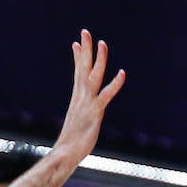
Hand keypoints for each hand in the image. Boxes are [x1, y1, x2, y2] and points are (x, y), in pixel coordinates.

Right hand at [52, 29, 125, 167]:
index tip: (76, 44)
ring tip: (102, 43)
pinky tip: (122, 73)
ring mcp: (87, 103)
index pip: (77, 74)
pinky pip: (106, 94)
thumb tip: (72, 126)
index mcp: (76, 100)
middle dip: (85, 50)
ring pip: (93, 76)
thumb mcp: (74, 128)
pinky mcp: (95, 112)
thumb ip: (77, 122)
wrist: (64, 155)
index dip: (78, 58)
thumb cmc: (68, 147)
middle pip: (83, 68)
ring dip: (98, 59)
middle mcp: (80, 98)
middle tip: (85, 32)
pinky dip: (115, 83)